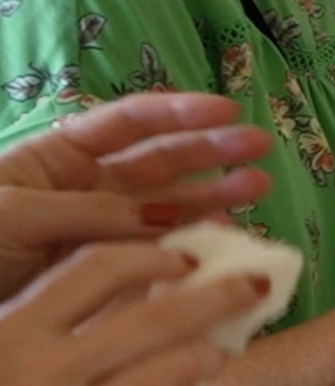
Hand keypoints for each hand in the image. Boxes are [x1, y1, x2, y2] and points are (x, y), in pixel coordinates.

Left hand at [0, 93, 274, 299]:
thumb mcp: (15, 216)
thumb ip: (89, 213)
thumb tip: (164, 218)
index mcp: (59, 158)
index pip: (128, 123)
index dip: (179, 113)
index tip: (226, 109)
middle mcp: (88, 189)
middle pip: (159, 160)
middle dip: (212, 151)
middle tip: (260, 148)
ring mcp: (100, 232)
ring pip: (168, 207)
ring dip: (214, 198)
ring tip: (258, 190)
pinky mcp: (105, 276)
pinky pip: (156, 257)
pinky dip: (192, 250)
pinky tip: (224, 243)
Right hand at [0, 242, 265, 385]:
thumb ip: (38, 325)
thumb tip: (117, 287)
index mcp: (13, 333)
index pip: (98, 269)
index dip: (151, 255)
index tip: (184, 256)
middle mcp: (47, 373)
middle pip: (157, 318)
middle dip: (219, 295)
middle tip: (254, 285)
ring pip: (173, 371)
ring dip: (209, 354)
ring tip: (221, 352)